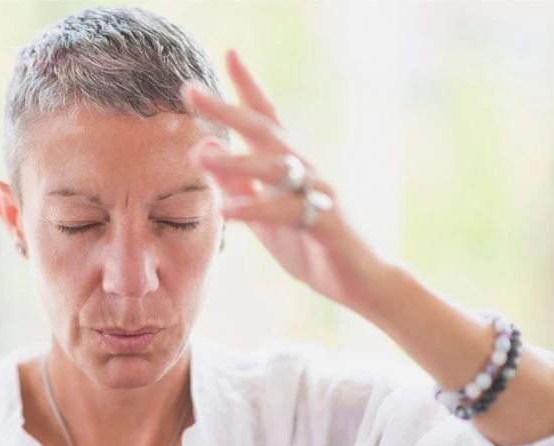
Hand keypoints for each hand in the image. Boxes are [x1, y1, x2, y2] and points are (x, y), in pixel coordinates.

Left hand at [181, 49, 385, 311]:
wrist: (362, 282)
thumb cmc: (312, 247)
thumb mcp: (264, 216)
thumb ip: (239, 186)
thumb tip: (206, 152)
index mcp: (290, 167)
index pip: (266, 118)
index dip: (247, 87)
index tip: (229, 54)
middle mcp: (305, 170)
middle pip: (264, 130)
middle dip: (228, 108)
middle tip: (191, 91)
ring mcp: (318, 193)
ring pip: (275, 168)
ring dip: (236, 160)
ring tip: (200, 155)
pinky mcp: (326, 222)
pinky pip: (286, 212)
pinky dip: (255, 209)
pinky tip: (227, 209)